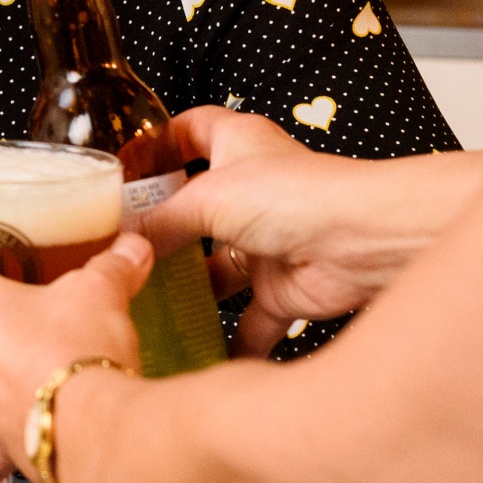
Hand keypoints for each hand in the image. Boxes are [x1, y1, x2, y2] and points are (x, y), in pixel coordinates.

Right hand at [140, 108, 482, 355]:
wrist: (363, 244)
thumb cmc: (297, 197)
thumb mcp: (208, 199)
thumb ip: (160, 221)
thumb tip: (123, 240)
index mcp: (237, 146)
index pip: (192, 130)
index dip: (161, 141)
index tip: (124, 165)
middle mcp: (251, 191)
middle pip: (197, 207)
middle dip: (164, 228)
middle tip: (119, 247)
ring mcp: (265, 242)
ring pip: (217, 268)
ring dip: (189, 289)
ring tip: (143, 302)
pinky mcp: (281, 288)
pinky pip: (250, 321)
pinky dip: (230, 339)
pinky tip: (196, 352)